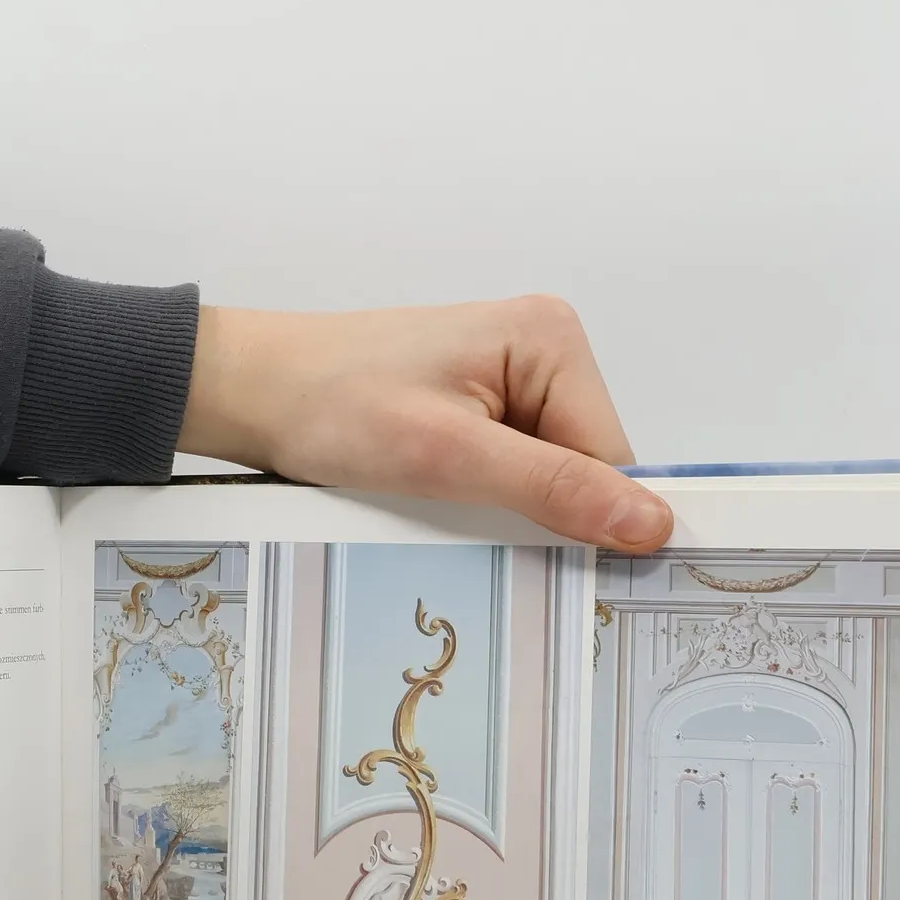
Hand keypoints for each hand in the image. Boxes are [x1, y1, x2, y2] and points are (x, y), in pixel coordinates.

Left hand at [180, 296, 672, 550]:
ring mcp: (508, 378)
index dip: (584, 516)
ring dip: (504, 506)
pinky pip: (509, 470)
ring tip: (442, 505)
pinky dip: (480, 497)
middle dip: (538, 509)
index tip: (545, 559)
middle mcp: (541, 349)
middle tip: (470, 527)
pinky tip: (437, 499)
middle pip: (584, 468)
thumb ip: (551, 487)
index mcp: (551, 340)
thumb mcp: (445, 455)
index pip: (613, 458)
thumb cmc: (329, 405)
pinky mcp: (476, 406)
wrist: (248, 391)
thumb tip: (651, 522)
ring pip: (546, 476)